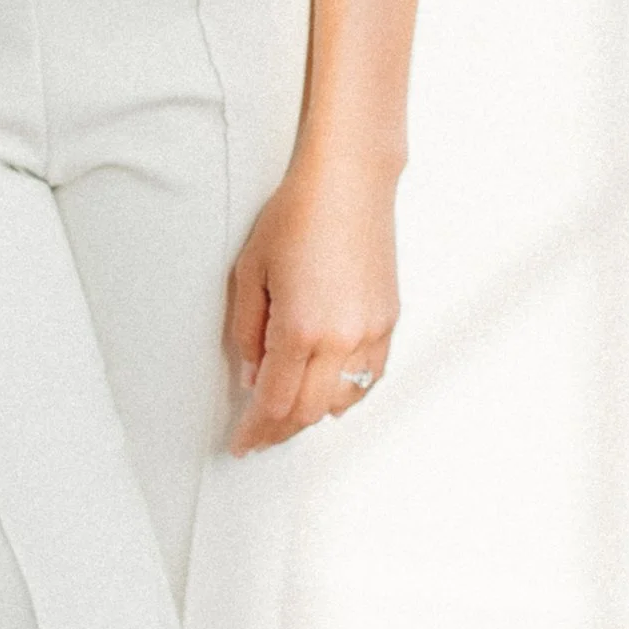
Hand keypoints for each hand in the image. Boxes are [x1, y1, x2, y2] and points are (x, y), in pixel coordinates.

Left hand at [225, 152, 399, 451]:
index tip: (241, 443)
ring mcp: (370, 333)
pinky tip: (327, 396)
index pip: (274, 403)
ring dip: (311, 416)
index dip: (255, 430)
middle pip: (307, 412)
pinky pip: (368, 379)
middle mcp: (341, 339)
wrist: (347, 185)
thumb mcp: (250, 274)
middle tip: (257, 436)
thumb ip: (248, 334)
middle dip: (279, 431)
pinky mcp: (388, 322)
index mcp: (300, 329)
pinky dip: (345, 396)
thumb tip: (252, 379)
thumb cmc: (294, 218)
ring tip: (286, 418)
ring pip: (342, 401)